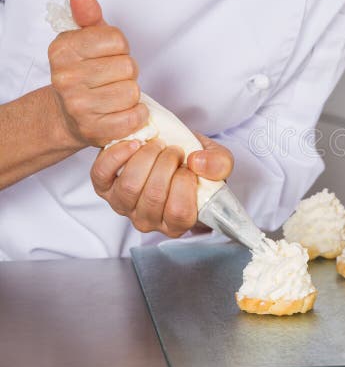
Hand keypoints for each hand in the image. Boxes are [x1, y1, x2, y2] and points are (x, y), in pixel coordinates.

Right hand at [48, 0, 147, 147]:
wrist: (68, 115)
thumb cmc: (84, 73)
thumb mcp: (84, 40)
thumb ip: (88, 16)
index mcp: (62, 49)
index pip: (116, 39)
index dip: (120, 48)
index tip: (108, 55)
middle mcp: (65, 77)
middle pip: (128, 66)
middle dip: (127, 72)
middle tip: (112, 79)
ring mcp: (78, 106)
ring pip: (132, 91)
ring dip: (131, 94)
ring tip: (115, 95)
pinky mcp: (94, 129)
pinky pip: (133, 117)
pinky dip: (136, 115)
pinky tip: (124, 112)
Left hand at [90, 133, 233, 237]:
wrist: (171, 151)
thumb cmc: (194, 164)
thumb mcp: (218, 162)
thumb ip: (220, 164)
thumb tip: (197, 163)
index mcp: (178, 222)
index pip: (179, 212)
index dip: (185, 183)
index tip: (190, 166)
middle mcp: (148, 220)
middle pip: (153, 196)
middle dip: (167, 163)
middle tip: (175, 150)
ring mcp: (124, 206)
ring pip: (129, 186)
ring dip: (146, 157)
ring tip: (158, 145)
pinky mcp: (104, 188)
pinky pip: (102, 174)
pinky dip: (117, 155)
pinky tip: (134, 143)